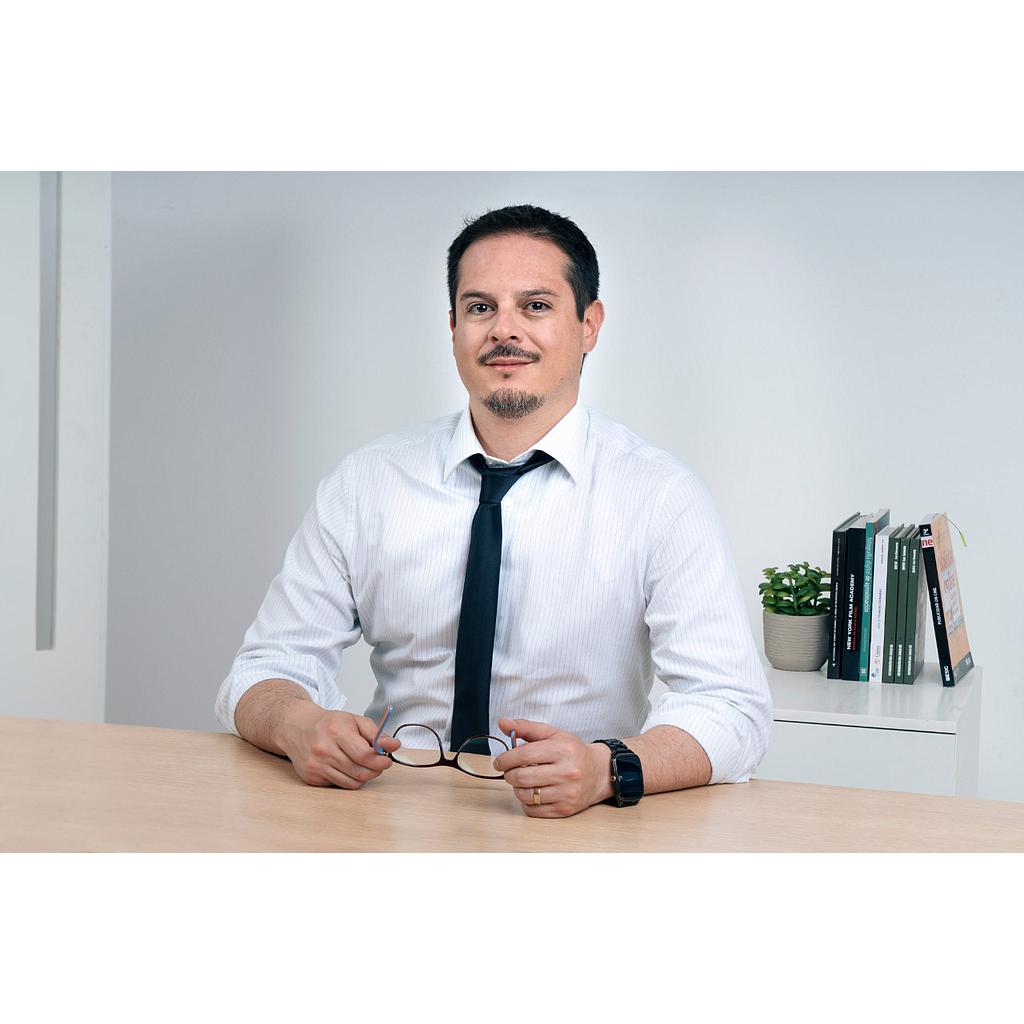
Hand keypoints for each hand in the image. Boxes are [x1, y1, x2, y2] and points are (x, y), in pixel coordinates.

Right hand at [281, 706, 400, 788]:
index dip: (380, 760)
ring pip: (351, 782)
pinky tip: (348, 768)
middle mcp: (324, 749)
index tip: (387, 760)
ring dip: (364, 776)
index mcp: (336, 731)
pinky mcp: (311, 777)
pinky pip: (340, 785)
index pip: (364, 755)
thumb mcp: (355, 720)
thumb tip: (394, 745)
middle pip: (359, 771)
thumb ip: (376, 733)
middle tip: (379, 764)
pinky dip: (349, 779)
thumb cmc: (329, 724)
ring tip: (364, 765)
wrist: (297, 728)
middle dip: (375, 770)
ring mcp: (316, 765)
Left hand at [492, 717, 613, 816]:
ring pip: (525, 795)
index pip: (524, 755)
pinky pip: (533, 810)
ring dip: (517, 788)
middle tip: (511, 771)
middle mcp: (566, 772)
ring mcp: (566, 793)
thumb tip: (503, 723)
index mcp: (562, 750)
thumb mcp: (553, 734)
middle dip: (509, 774)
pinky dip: (527, 802)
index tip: (500, 761)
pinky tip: (533, 792)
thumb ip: (526, 727)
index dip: (505, 759)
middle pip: (521, 777)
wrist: (599, 772)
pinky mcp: (565, 809)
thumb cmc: (573, 752)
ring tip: (523, 781)